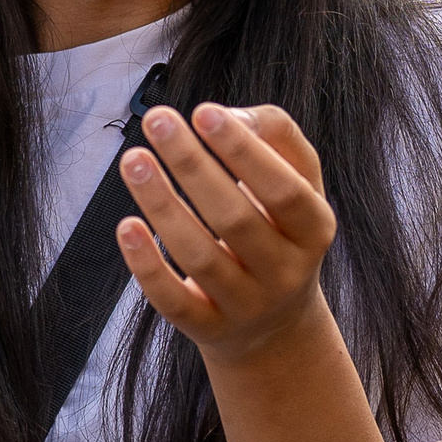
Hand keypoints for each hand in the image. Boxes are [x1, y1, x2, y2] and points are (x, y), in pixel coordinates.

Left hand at [116, 103, 338, 362]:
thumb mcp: (299, 182)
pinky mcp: (210, 330)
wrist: (276, 323)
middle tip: (157, 120)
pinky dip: (148, 265)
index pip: (284, 190)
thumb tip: (227, 115)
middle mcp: (287, 272)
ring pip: (200, 258)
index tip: (203, 111)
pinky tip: (126, 226)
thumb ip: (275, 136)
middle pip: (236, 219)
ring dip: (162, 205)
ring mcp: (248, 306)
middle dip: (192, 165)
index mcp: (315, 230)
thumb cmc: (279, 229)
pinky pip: (174, 301)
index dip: (244, 152)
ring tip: (133, 159)